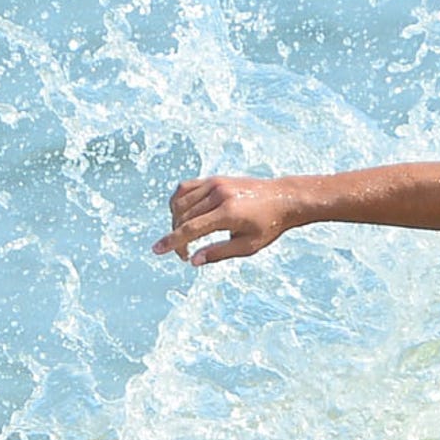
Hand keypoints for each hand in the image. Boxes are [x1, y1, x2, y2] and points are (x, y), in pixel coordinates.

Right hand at [153, 175, 295, 265]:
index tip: (156, 250)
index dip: (172, 242)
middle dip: (177, 236)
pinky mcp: (214, 178)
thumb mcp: (247, 246)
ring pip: (180, 201)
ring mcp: (215, 183)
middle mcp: (218, 195)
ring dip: (175, 220)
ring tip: (184, 236)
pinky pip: (186, 188)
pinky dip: (178, 201)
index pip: (191, 229)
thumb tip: (193, 261)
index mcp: (228, 214)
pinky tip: (182, 214)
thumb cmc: (269, 226)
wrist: (283, 198)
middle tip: (184, 254)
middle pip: (183, 217)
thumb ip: (218, 253)